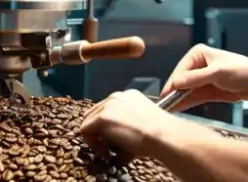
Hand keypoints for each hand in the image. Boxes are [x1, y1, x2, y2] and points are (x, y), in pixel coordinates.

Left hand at [80, 90, 218, 161]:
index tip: (113, 141)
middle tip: (108, 147)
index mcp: (128, 96)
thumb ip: (127, 124)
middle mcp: (116, 96)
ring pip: (88, 121)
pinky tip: (105, 151)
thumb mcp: (142, 123)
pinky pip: (85, 130)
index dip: (107, 127)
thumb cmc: (159, 134)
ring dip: (95, 137)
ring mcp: (108, 105)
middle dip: (99, 131)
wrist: (162, 135)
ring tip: (107, 150)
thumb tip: (116, 141)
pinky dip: (91, 143)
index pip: (108, 108)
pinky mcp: (101, 117)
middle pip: (95, 113)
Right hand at [161, 44, 247, 111]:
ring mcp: (203, 79)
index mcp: (199, 53)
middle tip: (165, 105)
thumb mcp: (217, 73)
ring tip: (167, 109)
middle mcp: (199, 65)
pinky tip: (177, 108)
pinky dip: (186, 102)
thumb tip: (176, 83)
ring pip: (186, 90)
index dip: (173, 83)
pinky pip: (194, 97)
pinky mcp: (208, 90)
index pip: (181, 70)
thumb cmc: (243, 71)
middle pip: (182, 80)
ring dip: (178, 99)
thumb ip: (196, 78)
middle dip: (174, 92)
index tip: (167, 95)